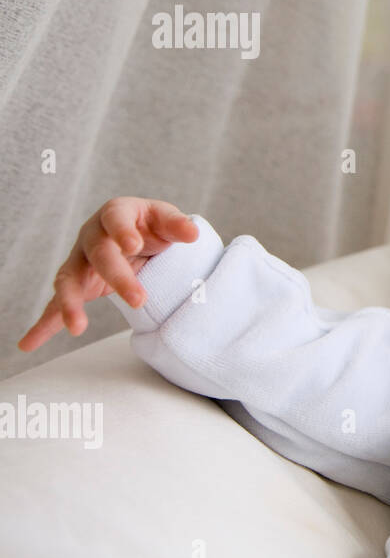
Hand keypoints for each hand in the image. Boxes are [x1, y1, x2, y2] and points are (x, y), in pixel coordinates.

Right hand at [17, 197, 198, 352]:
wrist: (137, 234)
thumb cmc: (151, 225)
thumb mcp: (165, 219)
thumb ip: (177, 225)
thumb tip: (192, 233)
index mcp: (115, 214)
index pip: (116, 219)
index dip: (122, 231)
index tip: (132, 245)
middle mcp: (92, 236)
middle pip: (99, 255)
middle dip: (117, 276)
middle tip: (139, 300)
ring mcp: (80, 261)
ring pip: (69, 280)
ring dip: (71, 303)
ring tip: (77, 328)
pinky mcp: (77, 284)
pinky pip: (56, 304)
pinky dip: (44, 324)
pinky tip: (28, 344)